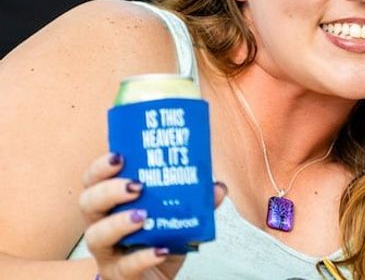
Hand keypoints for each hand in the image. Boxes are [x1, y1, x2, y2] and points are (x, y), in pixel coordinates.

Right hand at [79, 152, 226, 279]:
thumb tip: (217, 187)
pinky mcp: (118, 276)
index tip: (119, 156)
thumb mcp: (178, 219)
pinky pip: (124, 266)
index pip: (94, 181)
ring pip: (96, 236)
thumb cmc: (158, 243)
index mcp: (112, 205)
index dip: (101, 168)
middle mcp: (101, 226)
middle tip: (135, 185)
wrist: (155, 279)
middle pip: (88, 204)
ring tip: (142, 215)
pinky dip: (143, 256)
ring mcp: (107, 253)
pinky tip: (160, 249)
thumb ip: (197, 203)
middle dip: (108, 190)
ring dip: (118, 223)